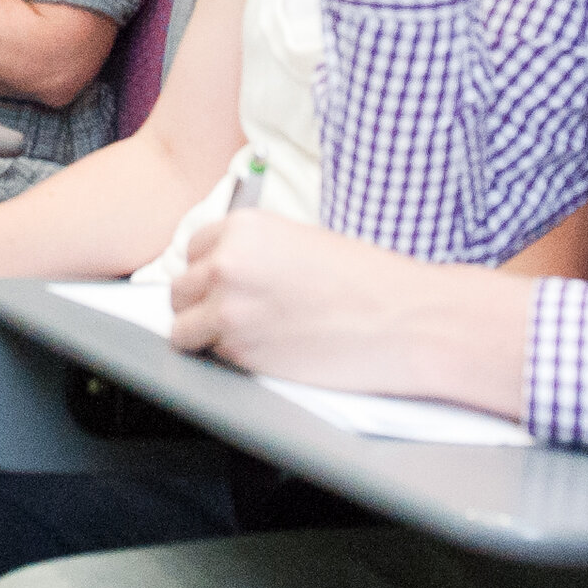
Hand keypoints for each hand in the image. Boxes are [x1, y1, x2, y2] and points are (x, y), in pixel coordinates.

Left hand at [167, 211, 525, 410]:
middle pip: (181, 288)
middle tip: (235, 318)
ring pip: (182, 327)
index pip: (195, 249)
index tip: (225, 287)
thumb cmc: (369, 283)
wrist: (406, 320)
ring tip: (244, 340)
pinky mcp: (240, 352)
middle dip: (202, 304)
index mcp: (245, 228)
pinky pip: (209, 356)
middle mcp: (226, 263)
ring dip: (205, 335)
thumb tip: (227, 271)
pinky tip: (262, 355)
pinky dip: (225, 360)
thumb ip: (258, 253)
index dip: (210, 272)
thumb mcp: (304, 244)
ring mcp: (228, 308)